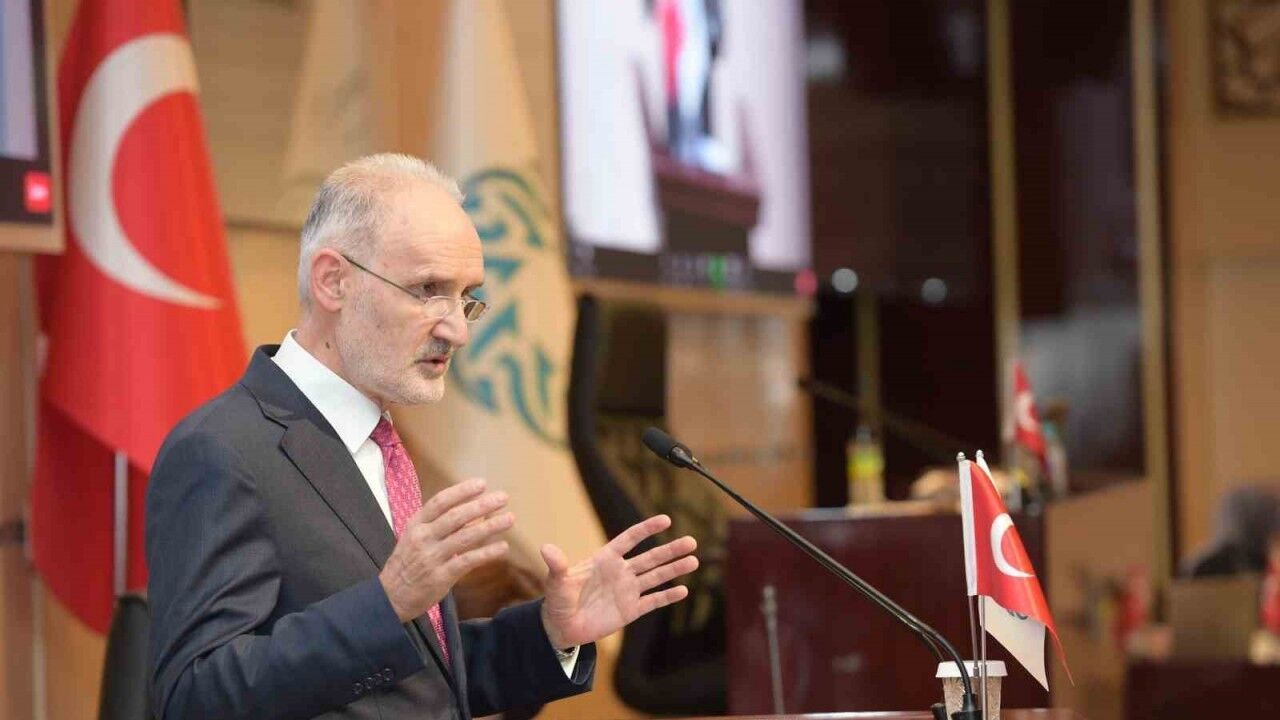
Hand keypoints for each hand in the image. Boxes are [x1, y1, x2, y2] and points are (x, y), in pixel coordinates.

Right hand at [380, 478, 512, 622]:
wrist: (390, 597)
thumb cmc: (407, 563)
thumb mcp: (415, 537)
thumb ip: (439, 525)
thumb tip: (472, 513)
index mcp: (416, 524)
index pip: (440, 502)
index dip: (461, 491)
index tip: (482, 484)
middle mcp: (423, 538)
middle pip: (456, 516)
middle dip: (481, 505)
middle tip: (503, 498)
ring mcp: (432, 557)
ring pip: (465, 537)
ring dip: (490, 527)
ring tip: (509, 518)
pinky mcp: (441, 577)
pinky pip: (468, 561)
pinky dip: (487, 553)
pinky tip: (502, 547)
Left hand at [539, 515, 697, 649]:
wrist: (562, 628)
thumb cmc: (557, 601)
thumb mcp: (555, 583)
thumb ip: (557, 566)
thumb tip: (547, 549)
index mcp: (604, 560)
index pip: (629, 539)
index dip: (646, 529)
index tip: (666, 519)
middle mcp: (620, 572)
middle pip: (650, 557)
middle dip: (670, 550)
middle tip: (691, 541)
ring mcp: (627, 591)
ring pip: (656, 577)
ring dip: (675, 569)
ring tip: (694, 561)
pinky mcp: (630, 610)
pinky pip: (653, 601)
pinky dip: (667, 596)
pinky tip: (683, 590)